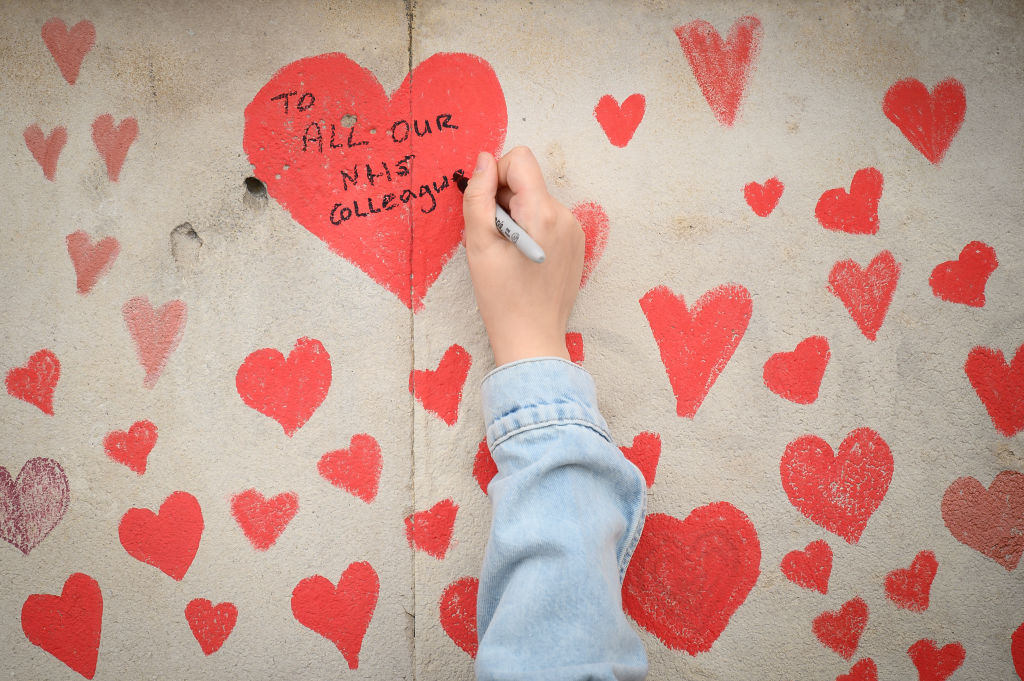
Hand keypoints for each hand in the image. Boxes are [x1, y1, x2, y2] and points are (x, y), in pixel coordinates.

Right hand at [462, 147, 583, 365]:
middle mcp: (566, 215)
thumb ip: (477, 196)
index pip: (520, 159)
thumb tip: (484, 159)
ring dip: (517, 217)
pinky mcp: (577, 244)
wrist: (532, 338)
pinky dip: (532, 230)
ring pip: (536, 201)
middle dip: (505, 201)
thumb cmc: (501, 297)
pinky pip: (549, 219)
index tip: (487, 210)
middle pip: (527, 182)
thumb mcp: (478, 244)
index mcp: (543, 212)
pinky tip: (524, 260)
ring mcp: (575, 230)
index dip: (495, 177)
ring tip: (510, 254)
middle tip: (496, 240)